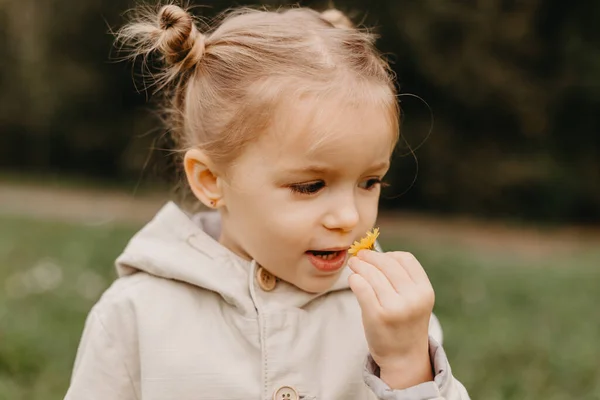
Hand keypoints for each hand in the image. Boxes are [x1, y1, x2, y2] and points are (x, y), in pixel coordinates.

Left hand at [348, 250, 434, 388]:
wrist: (403, 357)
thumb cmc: (404, 323)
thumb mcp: (414, 299)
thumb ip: (401, 278)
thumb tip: (372, 252)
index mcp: (425, 291)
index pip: (406, 259)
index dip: (389, 254)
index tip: (378, 256)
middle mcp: (413, 298)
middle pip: (387, 264)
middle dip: (370, 257)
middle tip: (359, 256)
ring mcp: (395, 307)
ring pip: (372, 274)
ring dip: (359, 266)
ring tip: (353, 265)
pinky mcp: (377, 316)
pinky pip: (362, 287)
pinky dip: (355, 279)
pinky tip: (353, 280)